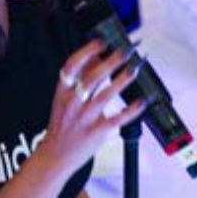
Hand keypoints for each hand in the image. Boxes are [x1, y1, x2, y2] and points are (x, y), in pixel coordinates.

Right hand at [42, 39, 144, 179]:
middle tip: (125, 52)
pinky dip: (130, 110)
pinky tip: (141, 102)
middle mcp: (72, 103)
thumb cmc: (63, 124)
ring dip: (121, 81)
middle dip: (110, 62)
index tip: (102, 42)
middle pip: (91, 78)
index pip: (72, 66)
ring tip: (133, 69)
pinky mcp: (96, 132)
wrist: (55, 155)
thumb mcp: (64, 99)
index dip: (87, 52)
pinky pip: (116, 119)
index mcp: (63, 92)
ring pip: (104, 96)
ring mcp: (84, 118)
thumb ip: (80, 79)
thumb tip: (97, 57)